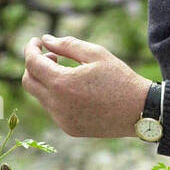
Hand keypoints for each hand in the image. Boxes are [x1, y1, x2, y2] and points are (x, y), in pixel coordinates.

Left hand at [21, 34, 151, 137]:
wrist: (141, 111)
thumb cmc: (121, 79)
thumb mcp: (96, 54)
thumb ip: (68, 44)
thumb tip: (46, 40)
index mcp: (63, 83)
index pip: (32, 64)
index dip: (30, 49)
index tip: (37, 41)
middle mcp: (58, 105)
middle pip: (29, 82)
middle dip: (35, 66)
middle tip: (54, 57)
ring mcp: (62, 120)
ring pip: (41, 96)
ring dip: (48, 82)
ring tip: (70, 73)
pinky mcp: (70, 129)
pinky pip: (53, 110)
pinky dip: (58, 97)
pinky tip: (79, 91)